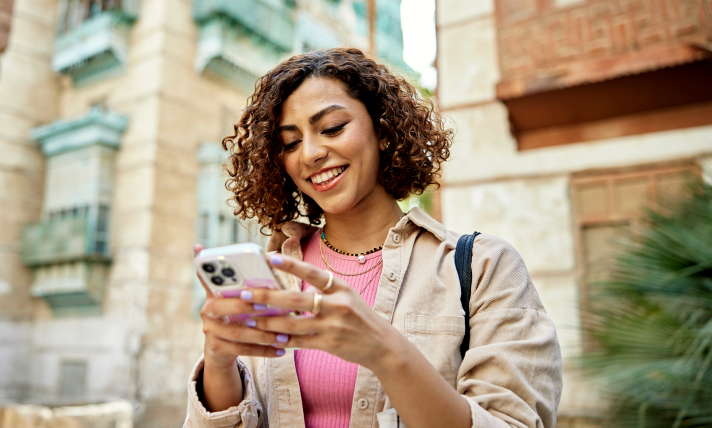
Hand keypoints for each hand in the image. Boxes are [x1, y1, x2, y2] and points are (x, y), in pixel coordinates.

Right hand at [195, 244, 284, 369]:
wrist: (221, 349)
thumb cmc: (236, 315)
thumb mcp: (236, 298)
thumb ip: (248, 283)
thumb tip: (271, 260)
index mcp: (213, 293)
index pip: (208, 278)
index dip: (215, 274)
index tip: (233, 272)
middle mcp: (207, 311)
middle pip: (219, 307)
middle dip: (243, 306)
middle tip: (265, 306)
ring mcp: (210, 331)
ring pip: (236, 332)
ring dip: (262, 334)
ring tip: (283, 335)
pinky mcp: (216, 349)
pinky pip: (242, 350)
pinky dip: (263, 350)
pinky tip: (281, 350)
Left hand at [242, 253, 403, 370]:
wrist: (383, 345)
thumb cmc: (359, 317)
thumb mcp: (347, 296)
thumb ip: (323, 290)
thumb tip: (290, 285)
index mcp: (341, 288)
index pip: (314, 273)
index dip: (292, 265)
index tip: (271, 258)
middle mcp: (338, 305)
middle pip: (296, 299)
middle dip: (268, 296)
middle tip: (244, 294)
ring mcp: (333, 326)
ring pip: (293, 324)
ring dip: (268, 321)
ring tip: (249, 318)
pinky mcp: (329, 344)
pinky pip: (300, 342)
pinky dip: (283, 340)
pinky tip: (267, 337)